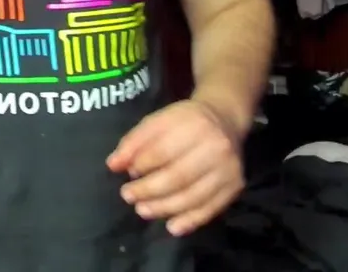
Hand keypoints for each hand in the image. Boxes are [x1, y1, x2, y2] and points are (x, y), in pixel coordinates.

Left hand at [107, 99, 244, 236]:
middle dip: (149, 190)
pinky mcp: (235, 185)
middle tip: (128, 197)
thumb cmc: (184, 123)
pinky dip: (191, 221)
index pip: (163, 150)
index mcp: (193, 124)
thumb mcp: (157, 122)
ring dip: (165, 208)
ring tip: (143, 211)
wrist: (224, 120)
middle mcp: (215, 145)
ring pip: (193, 196)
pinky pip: (211, 208)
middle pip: (178, 176)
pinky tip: (172, 227)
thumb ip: (134, 142)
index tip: (128, 174)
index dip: (142, 165)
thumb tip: (113, 164)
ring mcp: (228, 167)